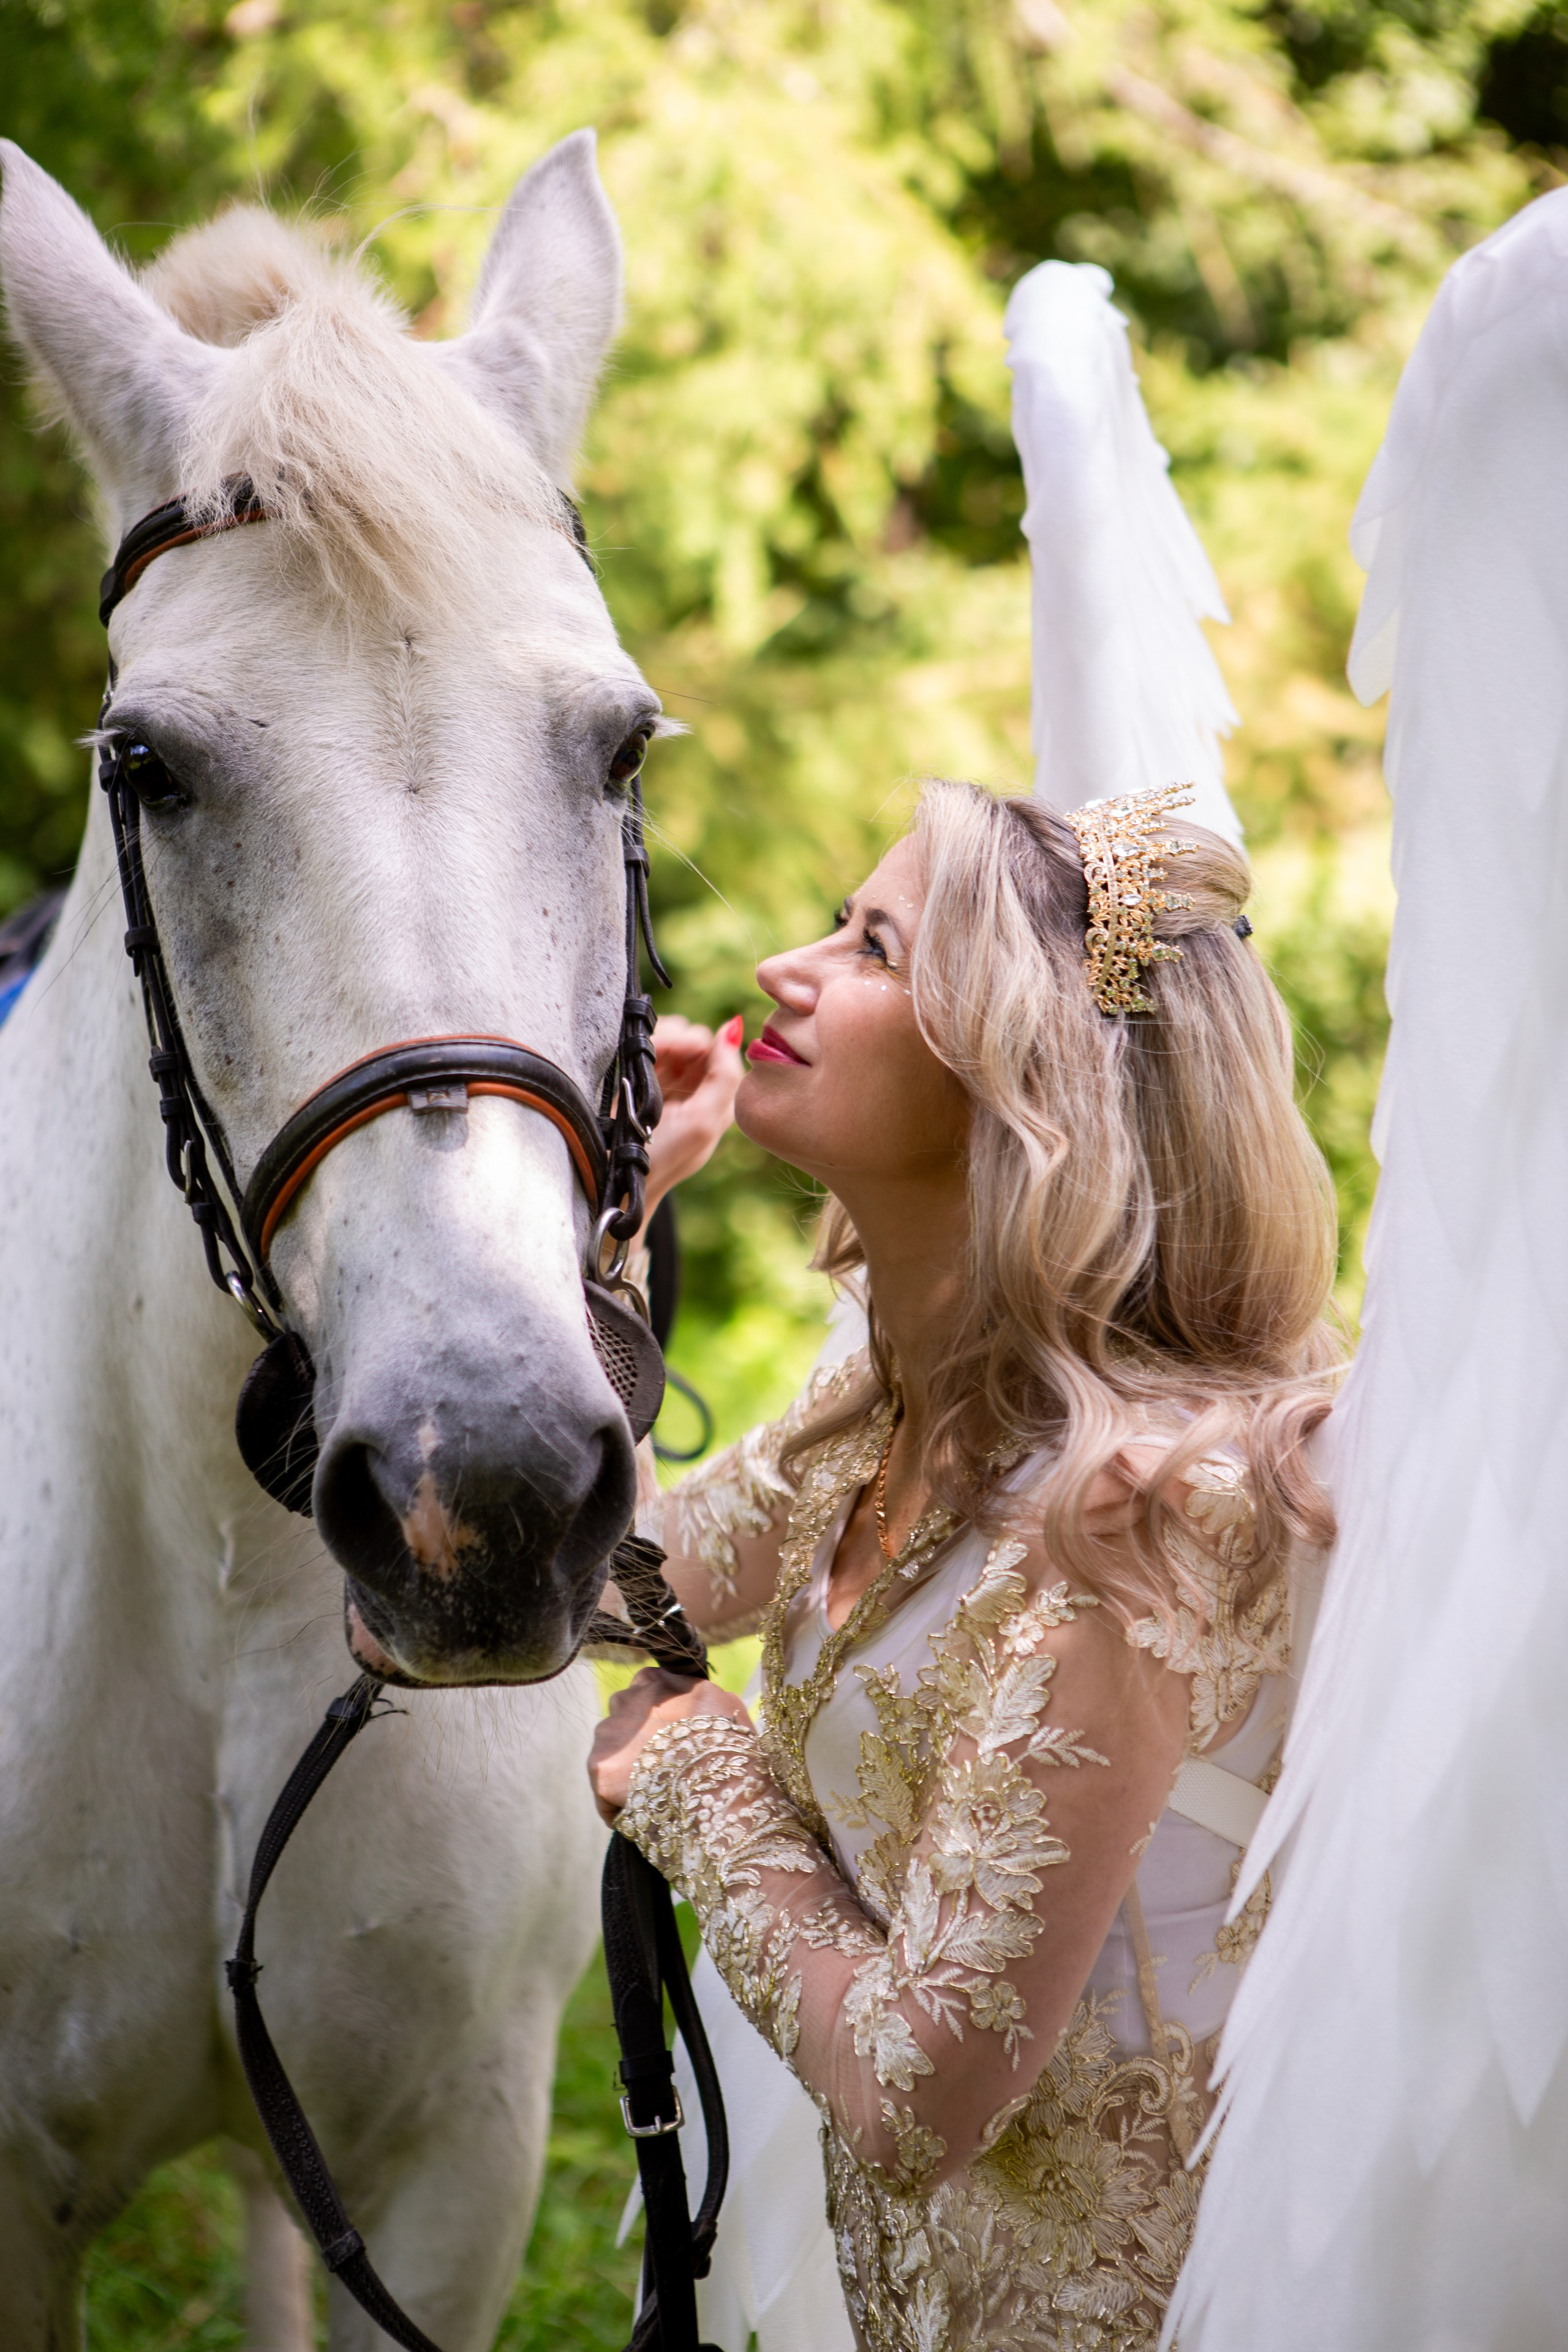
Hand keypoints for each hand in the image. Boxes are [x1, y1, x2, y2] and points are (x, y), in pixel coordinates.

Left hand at [588, 1667, 751, 1825]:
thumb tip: (695, 1706)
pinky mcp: (599, 1767)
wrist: (718, 1780)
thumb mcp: (724, 1706)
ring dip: (626, 1773)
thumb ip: (700, 1698)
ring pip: (612, 1755)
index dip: (658, 1721)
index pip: (645, 1695)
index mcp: (655, 1681)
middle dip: (636, 1744)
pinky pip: (604, 1792)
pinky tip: (643, 1814)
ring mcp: (608, 1733)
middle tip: (662, 1770)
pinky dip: (619, 1805)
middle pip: (623, 1724)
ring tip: (654, 1795)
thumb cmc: (730, 1744)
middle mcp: (625, 1698)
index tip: (670, 1741)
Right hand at [643, 1015, 744, 1223]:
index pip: (718, 1048)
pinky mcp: (640, 1079)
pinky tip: (634, 1064)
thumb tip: (734, 1027)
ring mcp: (668, 1082)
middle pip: (693, 1038)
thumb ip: (725, 1076)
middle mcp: (696, 1087)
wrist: (619, 1180)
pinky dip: (641, 1047)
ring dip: (656, 1042)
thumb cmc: (664, 1158)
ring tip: (642, 1064)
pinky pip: (646, 1046)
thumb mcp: (702, 1121)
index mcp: (718, 1097)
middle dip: (675, 1040)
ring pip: (669, 1037)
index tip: (682, 1050)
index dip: (699, 1043)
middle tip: (657, 1054)